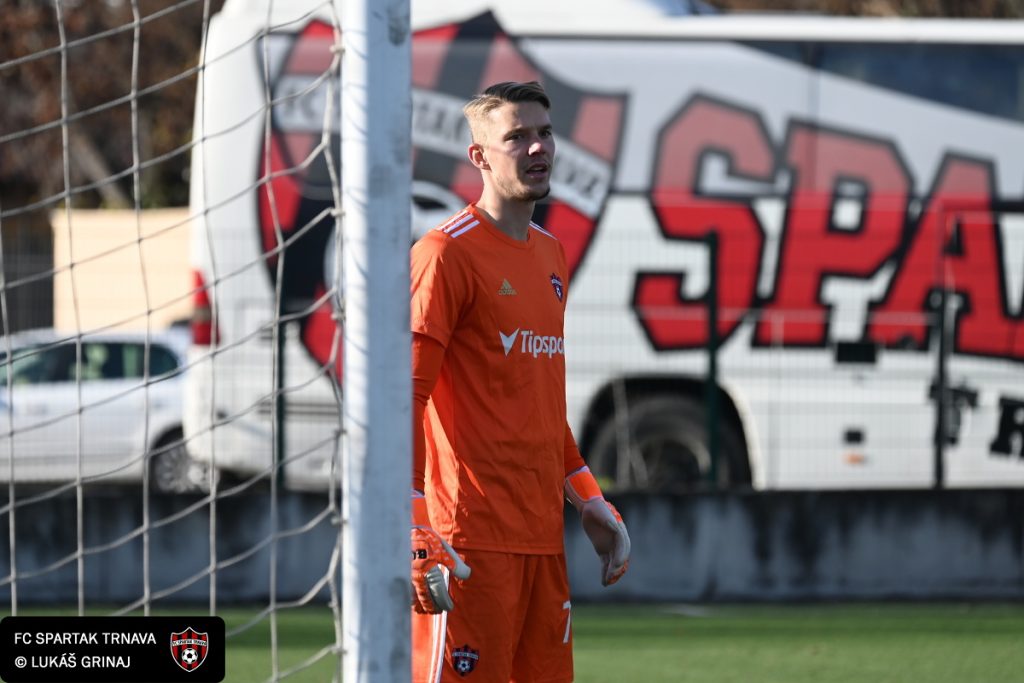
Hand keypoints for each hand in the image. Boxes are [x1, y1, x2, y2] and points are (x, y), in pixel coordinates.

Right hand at [411, 491, 470, 613]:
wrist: (400, 531)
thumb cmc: (425, 539)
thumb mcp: (442, 548)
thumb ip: (455, 563)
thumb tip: (467, 575)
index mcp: (429, 569)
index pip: (438, 592)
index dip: (444, 601)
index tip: (449, 607)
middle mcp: (416, 576)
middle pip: (426, 599)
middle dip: (434, 607)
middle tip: (439, 611)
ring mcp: (406, 578)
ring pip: (413, 599)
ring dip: (422, 606)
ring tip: (428, 610)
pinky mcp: (398, 577)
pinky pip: (404, 594)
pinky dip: (410, 601)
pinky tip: (414, 603)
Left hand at [579, 498, 629, 585]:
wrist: (589, 508)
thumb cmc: (596, 508)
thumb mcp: (600, 511)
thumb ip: (607, 519)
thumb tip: (615, 528)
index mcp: (620, 531)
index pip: (623, 547)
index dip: (620, 557)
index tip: (615, 565)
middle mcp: (618, 541)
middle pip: (620, 557)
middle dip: (616, 568)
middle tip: (610, 577)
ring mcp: (611, 546)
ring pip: (614, 562)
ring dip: (612, 573)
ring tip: (607, 582)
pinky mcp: (603, 550)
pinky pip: (606, 563)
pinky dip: (605, 572)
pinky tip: (603, 582)